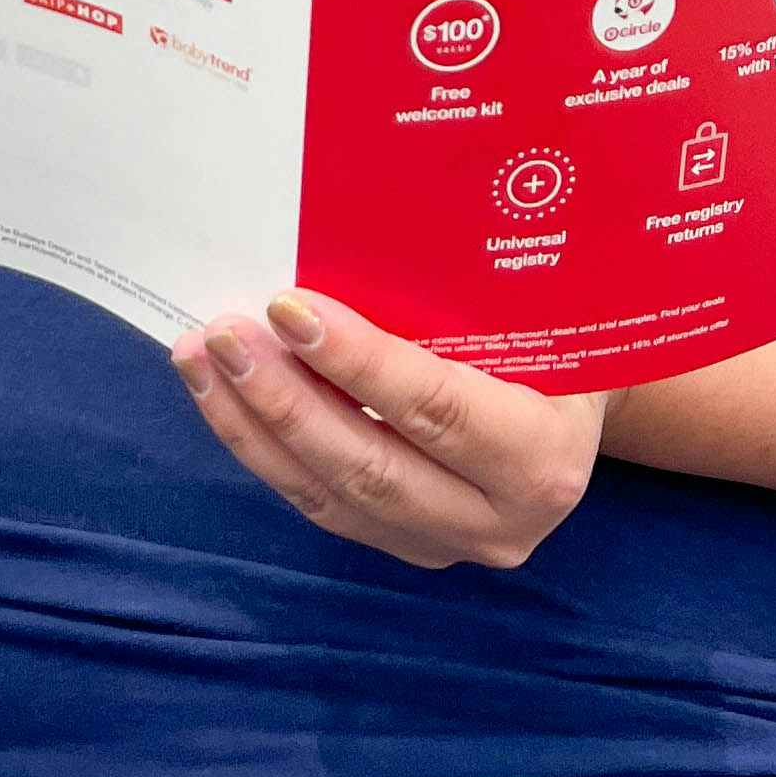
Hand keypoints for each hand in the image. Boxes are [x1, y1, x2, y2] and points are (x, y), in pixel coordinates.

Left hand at [171, 290, 608, 572]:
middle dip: (284, 399)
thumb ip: (467, 297)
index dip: (357, 362)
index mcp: (545, 455)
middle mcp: (500, 519)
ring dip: (253, 425)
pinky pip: (319, 503)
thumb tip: (356, 228)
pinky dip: (263, 449)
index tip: (287, 307)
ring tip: (201, 360)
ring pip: (331, 496)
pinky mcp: (401, 547)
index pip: (436, 408)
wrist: (574, 407)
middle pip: (371, 467)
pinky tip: (222, 397)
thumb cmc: (551, 335)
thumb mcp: (537, 314)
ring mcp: (447, 545)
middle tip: (224, 334)